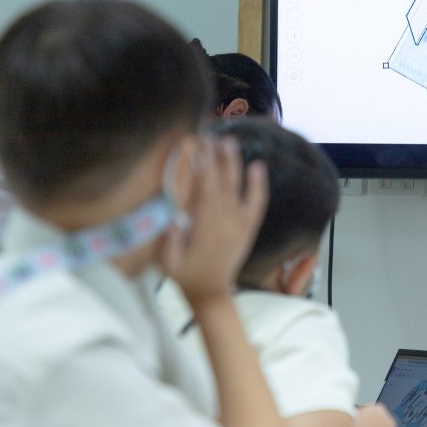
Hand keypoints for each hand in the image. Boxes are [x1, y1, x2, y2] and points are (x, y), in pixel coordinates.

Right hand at [160, 136, 267, 305]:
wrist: (211, 291)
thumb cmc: (184, 275)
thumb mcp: (168, 263)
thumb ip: (170, 242)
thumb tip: (174, 220)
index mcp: (205, 226)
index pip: (205, 188)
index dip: (203, 166)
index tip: (198, 146)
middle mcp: (225, 220)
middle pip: (221, 182)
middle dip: (216, 158)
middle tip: (212, 136)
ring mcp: (239, 223)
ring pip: (237, 188)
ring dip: (234, 164)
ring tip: (230, 142)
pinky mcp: (247, 227)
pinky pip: (256, 203)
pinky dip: (258, 185)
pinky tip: (258, 167)